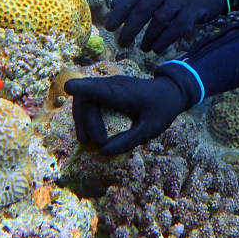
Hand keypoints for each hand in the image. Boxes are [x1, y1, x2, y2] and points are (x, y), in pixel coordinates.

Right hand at [64, 65, 198, 154]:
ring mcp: (108, 86)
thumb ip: (128, 140)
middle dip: (84, 120)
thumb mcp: (149, 129)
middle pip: (86, 97)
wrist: (170, 93)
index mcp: (123, 92)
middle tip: (89, 142)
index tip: (68, 89)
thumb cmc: (162, 109)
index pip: (98, 87)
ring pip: (84, 98)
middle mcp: (112, 85)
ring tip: (86, 140)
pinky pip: (89, 100)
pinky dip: (86, 115)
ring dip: (82, 118)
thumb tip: (102, 152)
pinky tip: (90, 131)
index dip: (82, 88)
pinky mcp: (107, 91)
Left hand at [106, 0, 227, 50]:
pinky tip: (157, 48)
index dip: (119, 13)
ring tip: (143, 48)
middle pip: (143, 10)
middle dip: (130, 28)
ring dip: (148, 37)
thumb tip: (114, 4)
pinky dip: (164, 40)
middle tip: (122, 42)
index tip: (110, 27)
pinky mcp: (193, 12)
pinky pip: (175, 29)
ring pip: (158, 21)